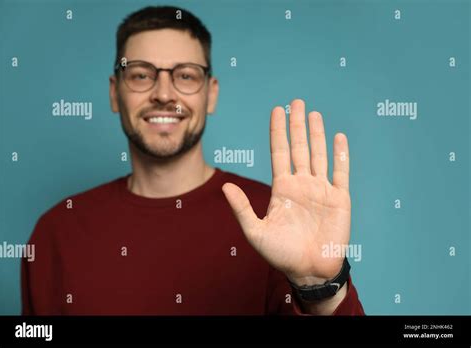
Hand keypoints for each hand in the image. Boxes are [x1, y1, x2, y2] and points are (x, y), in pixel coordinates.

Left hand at [222, 99, 350, 285]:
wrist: (309, 271)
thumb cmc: (281, 254)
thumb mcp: (255, 231)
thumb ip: (242, 208)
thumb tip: (224, 186)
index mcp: (282, 188)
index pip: (279, 152)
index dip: (278, 131)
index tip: (277, 110)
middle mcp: (302, 184)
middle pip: (299, 147)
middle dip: (297, 125)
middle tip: (296, 102)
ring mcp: (321, 190)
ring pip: (319, 154)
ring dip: (317, 134)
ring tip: (314, 113)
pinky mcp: (339, 199)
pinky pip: (341, 172)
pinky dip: (340, 155)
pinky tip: (338, 138)